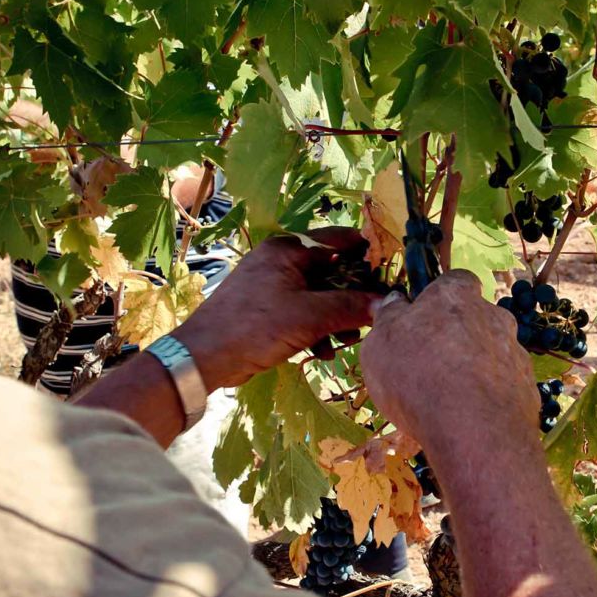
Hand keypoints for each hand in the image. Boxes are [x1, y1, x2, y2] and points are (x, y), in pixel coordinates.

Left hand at [176, 228, 381, 390]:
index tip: (390, 277)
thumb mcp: (309, 317)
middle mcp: (281, 260)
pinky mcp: (269, 309)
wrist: (205, 356)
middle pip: (332, 271)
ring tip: (345, 342)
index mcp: (288, 249)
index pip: (340, 240)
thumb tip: (386, 302)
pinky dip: (316, 329)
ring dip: (336, 318)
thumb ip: (350, 307)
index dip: (368, 256)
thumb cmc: (255, 327)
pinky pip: (304, 312)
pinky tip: (321, 352)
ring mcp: (274, 285)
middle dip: (353, 297)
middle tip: (370, 319)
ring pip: (320, 295)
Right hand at [360, 271, 540, 465]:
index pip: (455, 280)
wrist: (475, 430)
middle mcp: (492, 315)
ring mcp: (514, 351)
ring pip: (491, 351)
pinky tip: (469, 416)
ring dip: (475, 366)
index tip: (422, 317)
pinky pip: (504, 384)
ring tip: (448, 398)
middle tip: (432, 363)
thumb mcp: (380, 344)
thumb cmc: (417, 376)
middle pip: (476, 317)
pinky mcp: (528, 387)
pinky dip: (489, 395)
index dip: (439, 297)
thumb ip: (387, 318)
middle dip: (459, 334)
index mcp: (455, 296)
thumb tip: (392, 302)